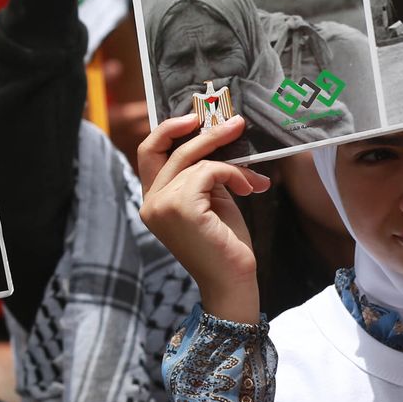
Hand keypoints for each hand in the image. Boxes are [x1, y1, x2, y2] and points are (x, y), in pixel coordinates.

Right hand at [136, 113, 270, 324]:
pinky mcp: (181, 207)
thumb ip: (204, 173)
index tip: (194, 118)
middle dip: (203, 132)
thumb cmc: (226, 246)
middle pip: (166, 148)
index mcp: (153, 201)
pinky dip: (234, 175)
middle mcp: (150, 202)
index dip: (167, 130)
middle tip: (235, 123)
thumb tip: (217, 137)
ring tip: (254, 179)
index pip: (148, 152)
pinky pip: (209, 171)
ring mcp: (161, 205)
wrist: (234, 283)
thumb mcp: (212, 200)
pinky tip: (249, 190)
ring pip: (194, 160)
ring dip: (231, 164)